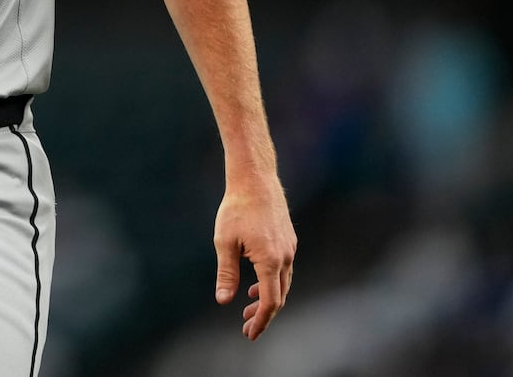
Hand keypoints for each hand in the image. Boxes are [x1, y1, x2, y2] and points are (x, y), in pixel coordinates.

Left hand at [213, 182, 295, 340]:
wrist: (255, 180)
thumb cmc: (236, 209)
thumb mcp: (225, 242)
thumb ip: (226, 273)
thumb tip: (223, 300)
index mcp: (270, 261)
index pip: (269, 301)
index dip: (260, 320)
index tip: (250, 333)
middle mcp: (285, 257)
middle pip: (279, 296)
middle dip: (263, 314)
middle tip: (246, 326)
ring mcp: (290, 248)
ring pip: (283, 283)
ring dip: (267, 298)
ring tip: (247, 306)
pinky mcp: (288, 240)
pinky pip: (283, 269)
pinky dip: (271, 282)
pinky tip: (255, 283)